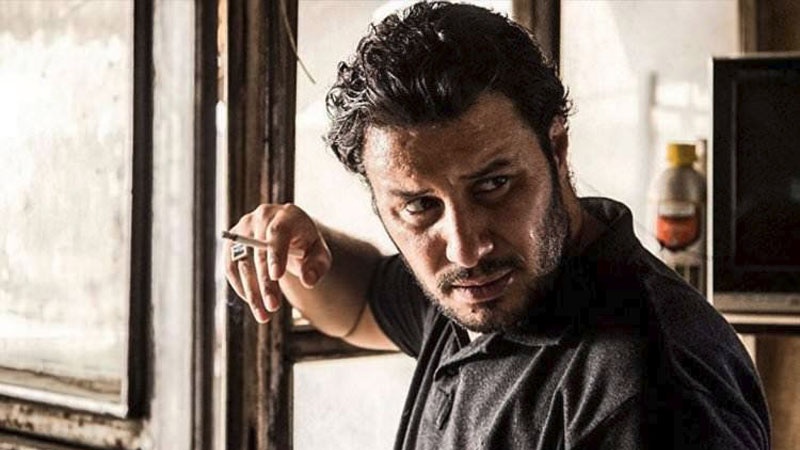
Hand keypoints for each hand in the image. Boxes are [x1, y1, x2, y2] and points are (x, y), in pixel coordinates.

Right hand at [224, 203, 331, 322]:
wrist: (289, 234)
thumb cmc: (306, 244)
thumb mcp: (319, 254)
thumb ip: (318, 266)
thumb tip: (308, 280)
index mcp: (288, 214)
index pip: (278, 233)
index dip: (276, 254)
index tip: (276, 277)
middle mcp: (262, 216)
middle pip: (259, 252)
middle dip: (265, 282)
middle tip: (273, 306)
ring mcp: (244, 227)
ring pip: (242, 262)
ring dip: (251, 291)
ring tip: (263, 315)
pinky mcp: (233, 241)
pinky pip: (231, 266)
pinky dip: (240, 286)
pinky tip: (253, 303)